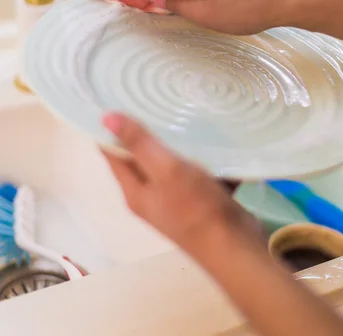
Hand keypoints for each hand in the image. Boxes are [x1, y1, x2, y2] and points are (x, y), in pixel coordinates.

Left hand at [102, 113, 263, 253]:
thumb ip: (139, 143)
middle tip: (153, 98)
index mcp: (135, 190)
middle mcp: (150, 196)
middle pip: (140, 157)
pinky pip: (197, 171)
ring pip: (171, 162)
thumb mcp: (165, 169)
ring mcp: (176, 199)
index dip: (110, 127)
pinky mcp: (200, 201)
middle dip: (146, 130)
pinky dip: (203, 157)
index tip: (117, 98)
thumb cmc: (196, 207)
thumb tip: (105, 117)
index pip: (111, 153)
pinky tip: (212, 137)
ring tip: (183, 109)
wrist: (235, 246)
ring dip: (177, 142)